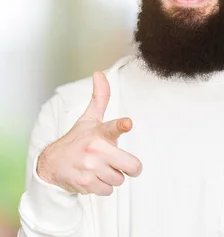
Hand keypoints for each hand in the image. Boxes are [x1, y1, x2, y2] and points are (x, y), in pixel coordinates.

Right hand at [37, 72, 142, 195]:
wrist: (52, 164)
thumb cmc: (77, 140)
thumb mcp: (89, 119)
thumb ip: (100, 98)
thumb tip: (99, 73)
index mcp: (99, 133)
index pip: (112, 127)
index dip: (121, 125)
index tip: (127, 123)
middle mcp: (95, 150)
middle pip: (132, 167)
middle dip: (129, 168)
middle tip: (119, 163)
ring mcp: (90, 168)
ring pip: (119, 180)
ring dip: (113, 177)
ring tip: (98, 168)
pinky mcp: (85, 184)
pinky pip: (108, 191)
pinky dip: (102, 187)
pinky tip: (91, 178)